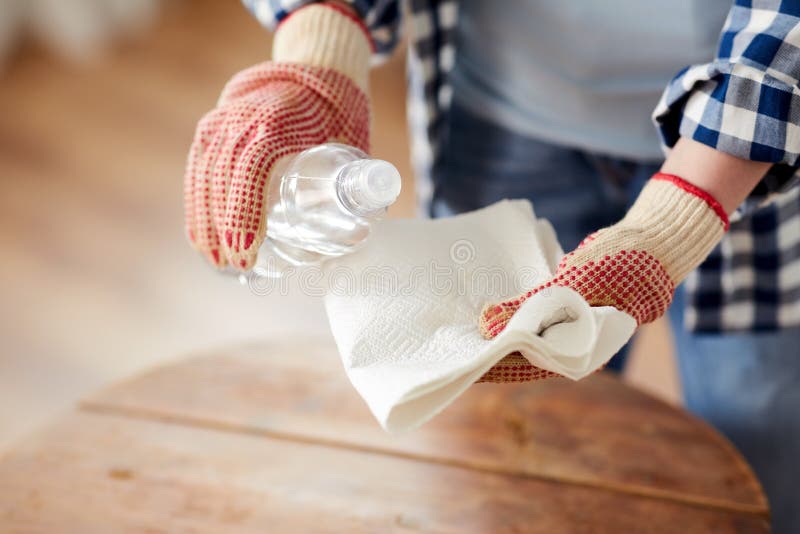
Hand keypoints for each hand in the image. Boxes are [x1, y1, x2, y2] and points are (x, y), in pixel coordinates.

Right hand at [184, 4, 370, 269]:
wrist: (313, 67)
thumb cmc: (340, 110)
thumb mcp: (355, 139)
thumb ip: (358, 181)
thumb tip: (362, 236)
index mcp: (277, 120)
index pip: (252, 167)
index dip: (245, 209)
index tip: (249, 247)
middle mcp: (242, 118)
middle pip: (222, 177)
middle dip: (224, 227)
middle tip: (239, 265)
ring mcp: (222, 121)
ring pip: (204, 176)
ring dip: (206, 221)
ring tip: (218, 260)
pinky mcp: (212, 128)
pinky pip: (197, 169)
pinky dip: (197, 204)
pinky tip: (201, 236)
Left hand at [478, 172, 728, 382]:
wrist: (653, 243)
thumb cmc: (620, 267)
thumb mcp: (571, 284)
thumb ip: (527, 306)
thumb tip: (485, 325)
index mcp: (578, 352)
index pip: (524, 367)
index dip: (491, 366)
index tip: (461, 362)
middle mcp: (571, 343)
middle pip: (520, 352)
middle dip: (489, 346)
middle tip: (453, 340)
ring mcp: (568, 324)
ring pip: (524, 330)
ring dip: (498, 325)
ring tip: (462, 321)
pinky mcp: (564, 304)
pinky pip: (532, 310)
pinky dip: (512, 306)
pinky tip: (487, 300)